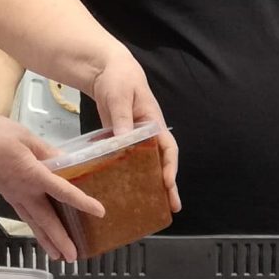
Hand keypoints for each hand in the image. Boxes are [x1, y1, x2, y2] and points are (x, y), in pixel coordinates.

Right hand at [0, 114, 99, 262]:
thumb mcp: (25, 136)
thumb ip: (47, 150)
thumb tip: (66, 161)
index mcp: (33, 174)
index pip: (63, 191)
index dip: (83, 202)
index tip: (100, 213)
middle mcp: (24, 190)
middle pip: (46, 219)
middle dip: (60, 240)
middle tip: (72, 258)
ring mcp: (13, 193)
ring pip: (33, 221)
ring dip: (46, 239)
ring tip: (57, 256)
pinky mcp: (4, 191)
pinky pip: (23, 213)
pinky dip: (33, 225)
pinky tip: (37, 229)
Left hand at [87, 53, 178, 206]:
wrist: (106, 70)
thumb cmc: (119, 78)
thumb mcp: (120, 96)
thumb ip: (121, 117)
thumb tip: (123, 141)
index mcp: (153, 122)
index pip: (167, 148)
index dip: (170, 166)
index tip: (167, 182)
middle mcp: (147, 135)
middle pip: (161, 162)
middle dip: (168, 184)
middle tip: (173, 207)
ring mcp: (135, 139)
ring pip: (146, 165)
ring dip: (151, 185)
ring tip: (154, 207)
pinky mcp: (121, 141)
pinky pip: (128, 161)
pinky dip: (130, 176)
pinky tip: (126, 191)